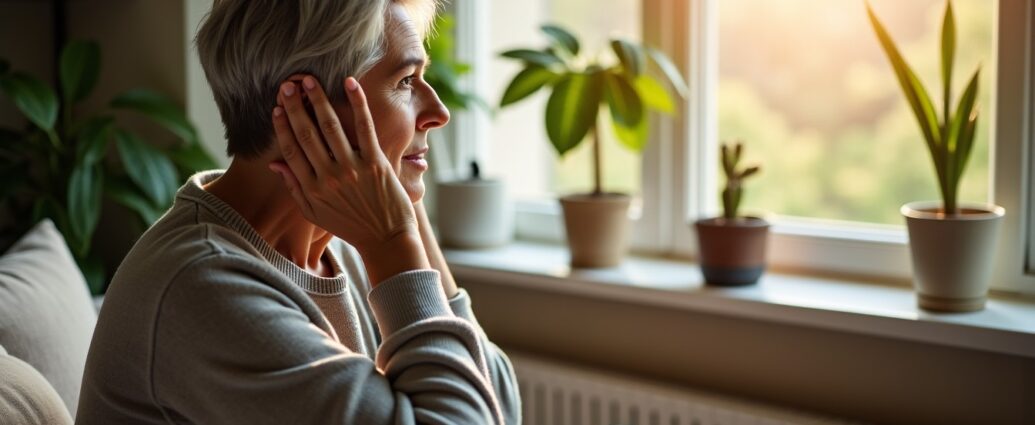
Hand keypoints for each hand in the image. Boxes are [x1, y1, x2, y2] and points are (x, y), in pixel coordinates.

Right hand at [270, 75, 428, 282]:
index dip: (282, 127)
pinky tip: (349, 84)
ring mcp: (352, 169)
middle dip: (295, 107)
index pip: (290, 151)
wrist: (386, 239)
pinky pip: (364, 127)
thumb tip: (274, 163)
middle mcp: (328, 177)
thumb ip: (295, 187)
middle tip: (288, 84)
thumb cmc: (351, 226)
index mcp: (311, 189)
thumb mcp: (315, 213)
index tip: (276, 108)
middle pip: (306, 134)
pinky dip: (357, 103)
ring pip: (330, 127)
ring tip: (310, 80)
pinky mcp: (375, 163)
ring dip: (318, 100)